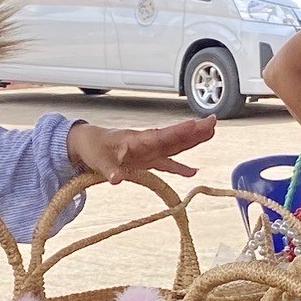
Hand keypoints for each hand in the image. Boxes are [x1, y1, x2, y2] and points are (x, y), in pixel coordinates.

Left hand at [68, 116, 214, 183]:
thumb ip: (110, 170)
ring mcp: (148, 151)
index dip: (179, 133)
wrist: (87, 144)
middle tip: (213, 122)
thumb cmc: (93, 149)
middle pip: (174, 138)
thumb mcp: (98, 160)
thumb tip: (117, 179)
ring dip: (192, 140)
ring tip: (211, 133)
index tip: (195, 125)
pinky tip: (193, 172)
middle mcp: (147, 144)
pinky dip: (179, 167)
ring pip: (174, 146)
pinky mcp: (146, 160)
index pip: (161, 136)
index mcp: (137, 141)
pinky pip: (166, 162)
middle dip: (193, 131)